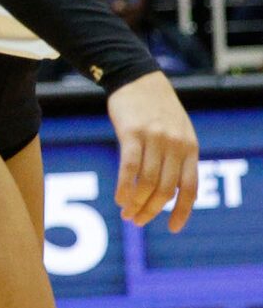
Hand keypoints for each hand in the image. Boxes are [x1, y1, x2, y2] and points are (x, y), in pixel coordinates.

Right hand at [105, 69, 197, 230]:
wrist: (138, 79)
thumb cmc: (156, 109)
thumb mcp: (177, 132)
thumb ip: (177, 158)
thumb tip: (167, 191)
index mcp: (190, 148)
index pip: (189, 188)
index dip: (182, 211)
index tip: (172, 228)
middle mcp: (175, 145)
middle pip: (164, 189)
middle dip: (150, 210)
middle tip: (136, 221)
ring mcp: (154, 139)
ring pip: (146, 182)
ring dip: (135, 203)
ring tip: (126, 212)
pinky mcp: (132, 133)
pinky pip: (129, 168)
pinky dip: (123, 187)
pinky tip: (118, 198)